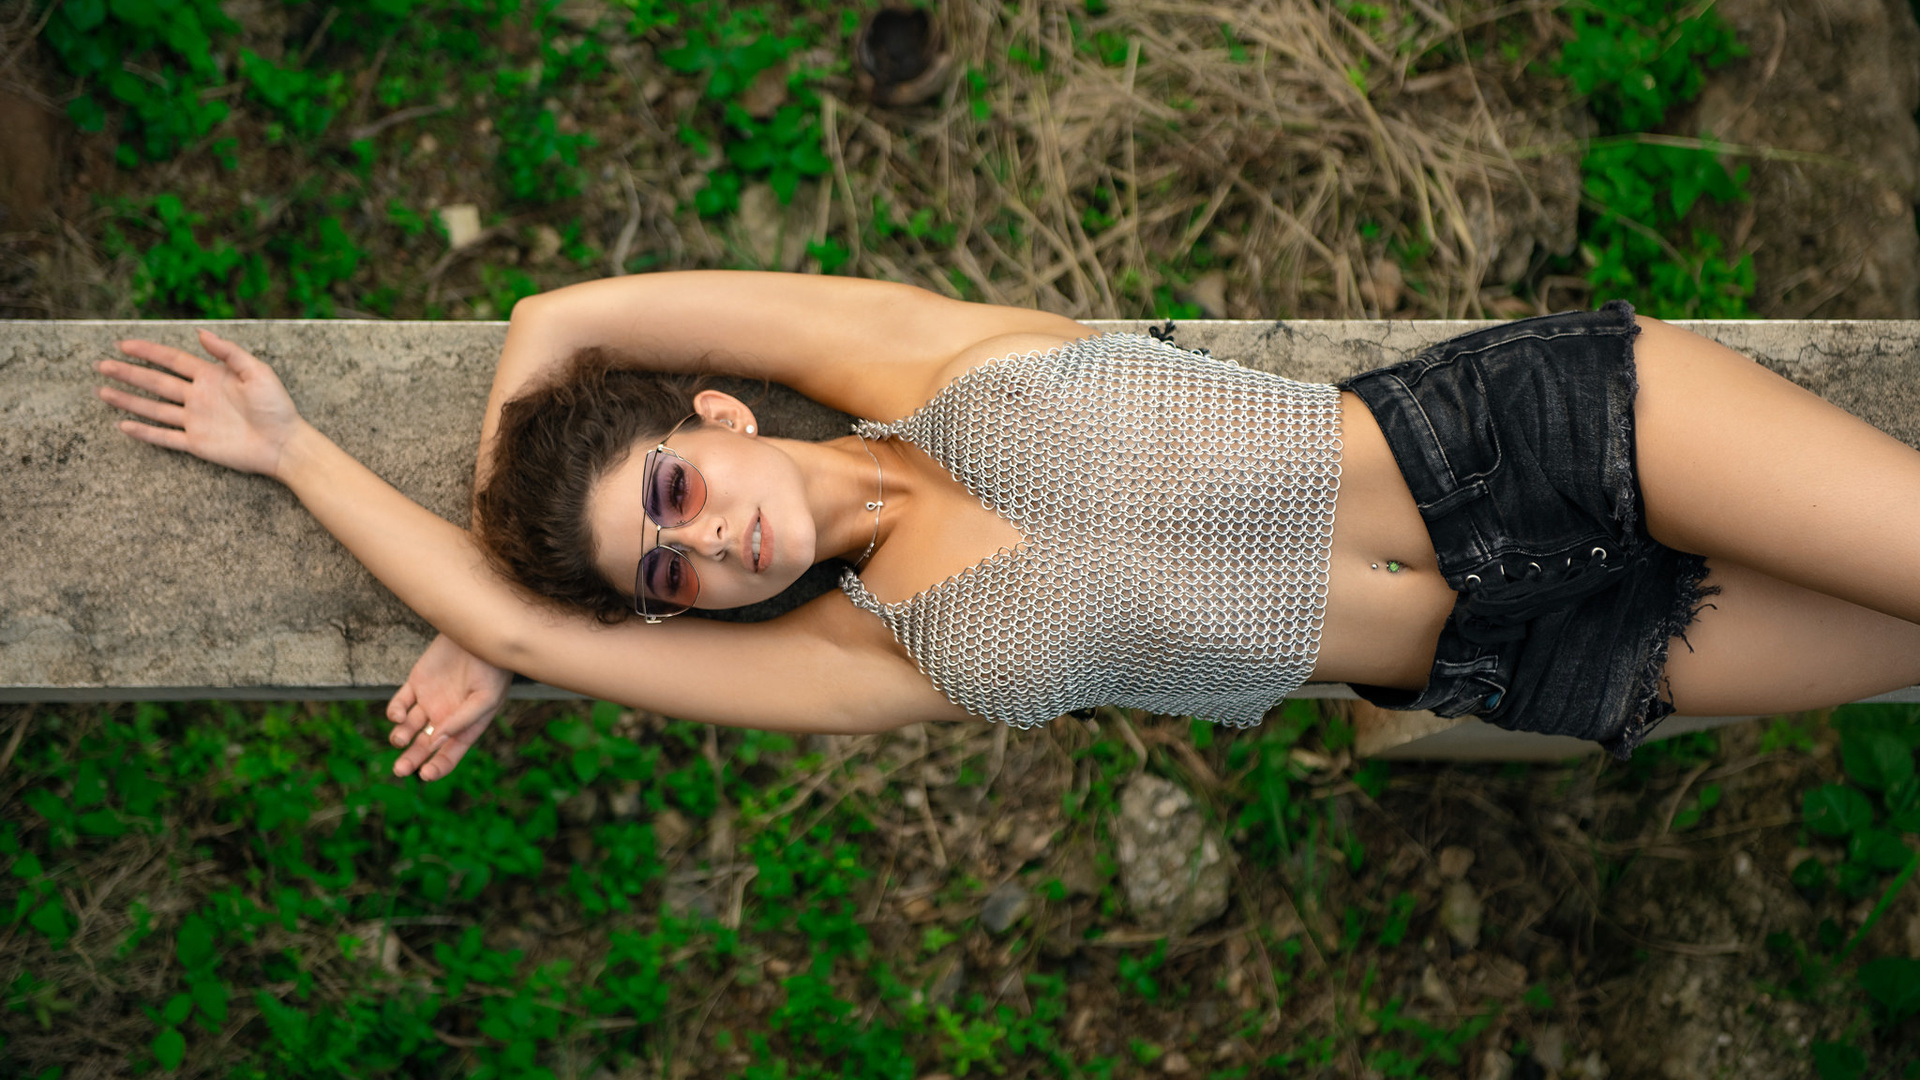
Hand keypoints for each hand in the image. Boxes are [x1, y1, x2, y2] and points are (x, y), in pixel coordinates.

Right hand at [96, 330, 306, 477]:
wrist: (284, 443)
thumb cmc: (277, 406)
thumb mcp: (257, 372)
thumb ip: (229, 353)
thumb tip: (201, 333)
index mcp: (211, 377)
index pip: (172, 360)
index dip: (148, 351)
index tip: (124, 344)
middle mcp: (198, 397)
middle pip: (156, 382)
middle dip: (129, 373)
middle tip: (102, 365)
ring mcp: (196, 421)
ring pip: (154, 409)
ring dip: (129, 400)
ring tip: (103, 391)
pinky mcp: (197, 444)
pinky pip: (165, 437)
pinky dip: (144, 432)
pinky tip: (123, 425)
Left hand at [387, 633, 512, 781]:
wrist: (480, 634)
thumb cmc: (492, 669)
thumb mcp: (486, 698)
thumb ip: (462, 721)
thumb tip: (435, 742)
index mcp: (465, 726)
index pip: (450, 754)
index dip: (437, 767)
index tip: (425, 774)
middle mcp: (446, 717)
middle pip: (424, 746)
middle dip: (411, 760)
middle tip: (400, 769)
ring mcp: (430, 701)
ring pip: (407, 728)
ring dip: (399, 738)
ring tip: (400, 738)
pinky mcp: (416, 684)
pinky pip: (399, 703)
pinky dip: (394, 712)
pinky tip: (398, 715)